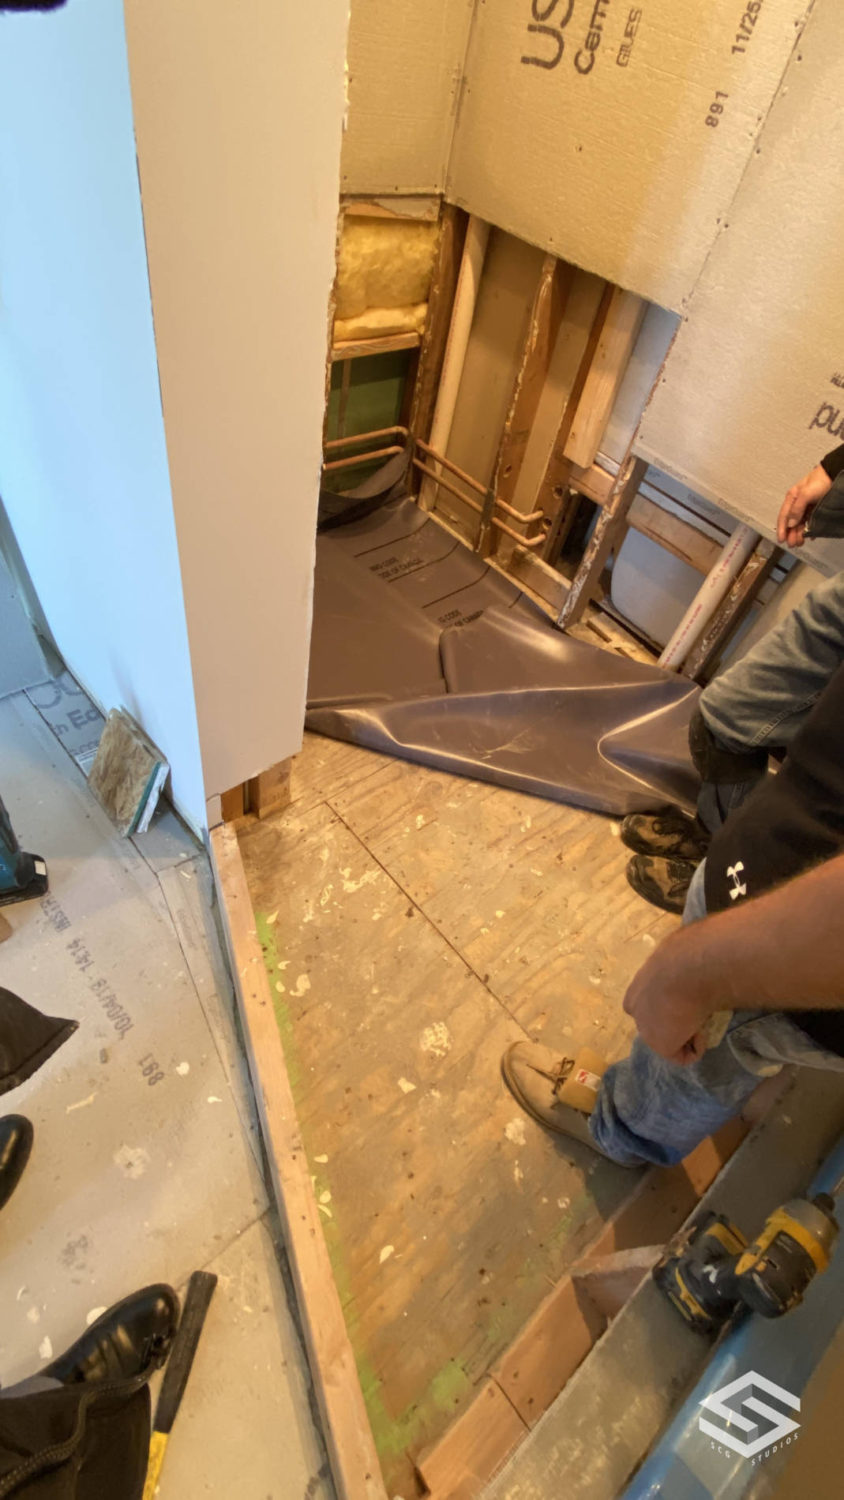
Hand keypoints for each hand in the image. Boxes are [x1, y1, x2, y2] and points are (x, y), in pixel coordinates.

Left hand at [622, 930, 715, 1065]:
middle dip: (677, 1022)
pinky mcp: (661, 1046)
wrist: (690, 968)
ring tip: (699, 1012)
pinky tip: (701, 1025)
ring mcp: (646, 1030)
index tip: (687, 997)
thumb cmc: (688, 956)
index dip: (669, 1007)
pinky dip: (699, 1044)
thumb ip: (679, 969)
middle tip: (696, 1007)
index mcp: (638, 988)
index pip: (647, 1006)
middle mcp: (636, 1010)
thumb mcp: (679, 957)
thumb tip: (697, 956)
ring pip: (673, 1040)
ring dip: (688, 1031)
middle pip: (658, 1025)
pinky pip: (687, 1055)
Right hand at [777, 465, 831, 547]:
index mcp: (792, 498)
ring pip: (800, 523)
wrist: (835, 475)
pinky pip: (810, 522)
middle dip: (791, 534)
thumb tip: (789, 524)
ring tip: (800, 543)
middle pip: (791, 522)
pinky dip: (809, 529)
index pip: (783, 516)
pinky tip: (810, 536)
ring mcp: (807, 507)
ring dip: (799, 534)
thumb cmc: (819, 482)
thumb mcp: (805, 494)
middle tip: (793, 545)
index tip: (781, 540)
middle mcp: (798, 504)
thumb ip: (797, 509)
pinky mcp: (816, 509)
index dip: (781, 529)